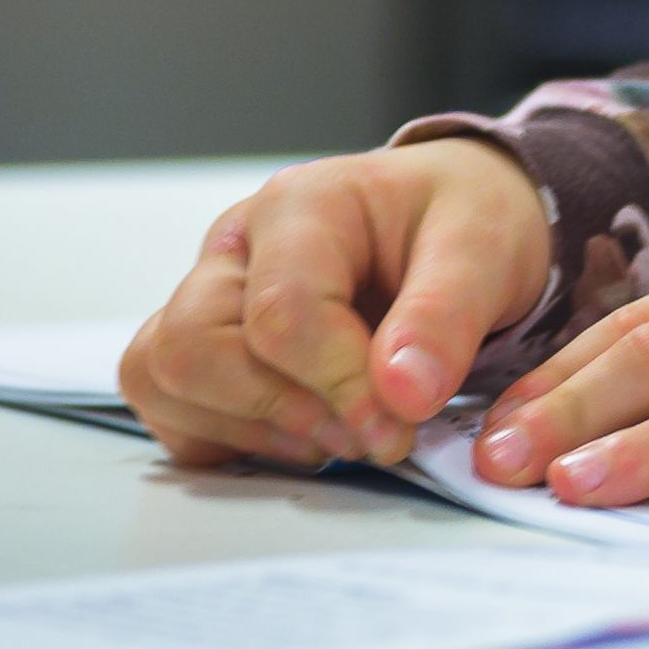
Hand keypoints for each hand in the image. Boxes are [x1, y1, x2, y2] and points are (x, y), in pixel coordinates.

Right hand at [116, 141, 555, 472]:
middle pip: (192, 348)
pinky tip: (311, 434)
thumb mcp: (483, 249)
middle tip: (371, 434)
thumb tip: (403, 393)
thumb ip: (445, 316)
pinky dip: (236, 443)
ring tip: (343, 431)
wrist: (453, 224)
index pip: (279, 313)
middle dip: (285, 412)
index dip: (339, 385)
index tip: (401, 423)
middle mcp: (236, 248)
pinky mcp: (206, 352)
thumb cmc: (460, 223)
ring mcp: (210, 298)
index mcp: (300, 206)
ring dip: (254, 431)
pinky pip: (175, 413)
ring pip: (165, 380)